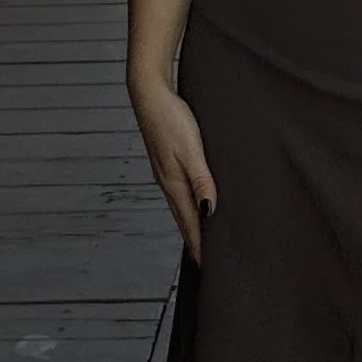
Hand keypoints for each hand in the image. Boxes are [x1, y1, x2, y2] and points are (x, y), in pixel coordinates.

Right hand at [130, 74, 217, 262]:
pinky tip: (196, 202)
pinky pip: (180, 192)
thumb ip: (201, 181)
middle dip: (197, 242)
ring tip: (205, 239)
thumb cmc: (171, 119)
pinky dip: (190, 205)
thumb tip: (209, 213)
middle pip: (184, 220)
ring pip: (182, 207)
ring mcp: (166, 173)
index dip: (201, 246)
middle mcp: (168, 183)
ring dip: (193, 224)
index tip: (212, 268)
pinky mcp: (167, 161)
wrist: (149, 93)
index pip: (190, 224)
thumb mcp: (192, 150)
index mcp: (174, 184)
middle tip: (210, 263)